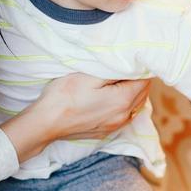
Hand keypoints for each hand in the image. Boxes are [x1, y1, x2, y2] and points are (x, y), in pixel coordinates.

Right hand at [0, 74, 150, 161]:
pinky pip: (126, 115)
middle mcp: (124, 115)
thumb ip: (115, 71)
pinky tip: (115, 96)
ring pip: (136, 105)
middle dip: (140, 79)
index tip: (134, 58)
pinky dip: (127, 104)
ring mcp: (115, 126)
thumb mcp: (89, 75)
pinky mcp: (106, 131)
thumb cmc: (64, 96)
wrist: (45, 123)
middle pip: (143, 93)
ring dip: (134, 92)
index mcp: (123, 100)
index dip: (141, 67)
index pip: (145, 80)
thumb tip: (133, 66)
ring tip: (123, 79)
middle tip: (129, 65)